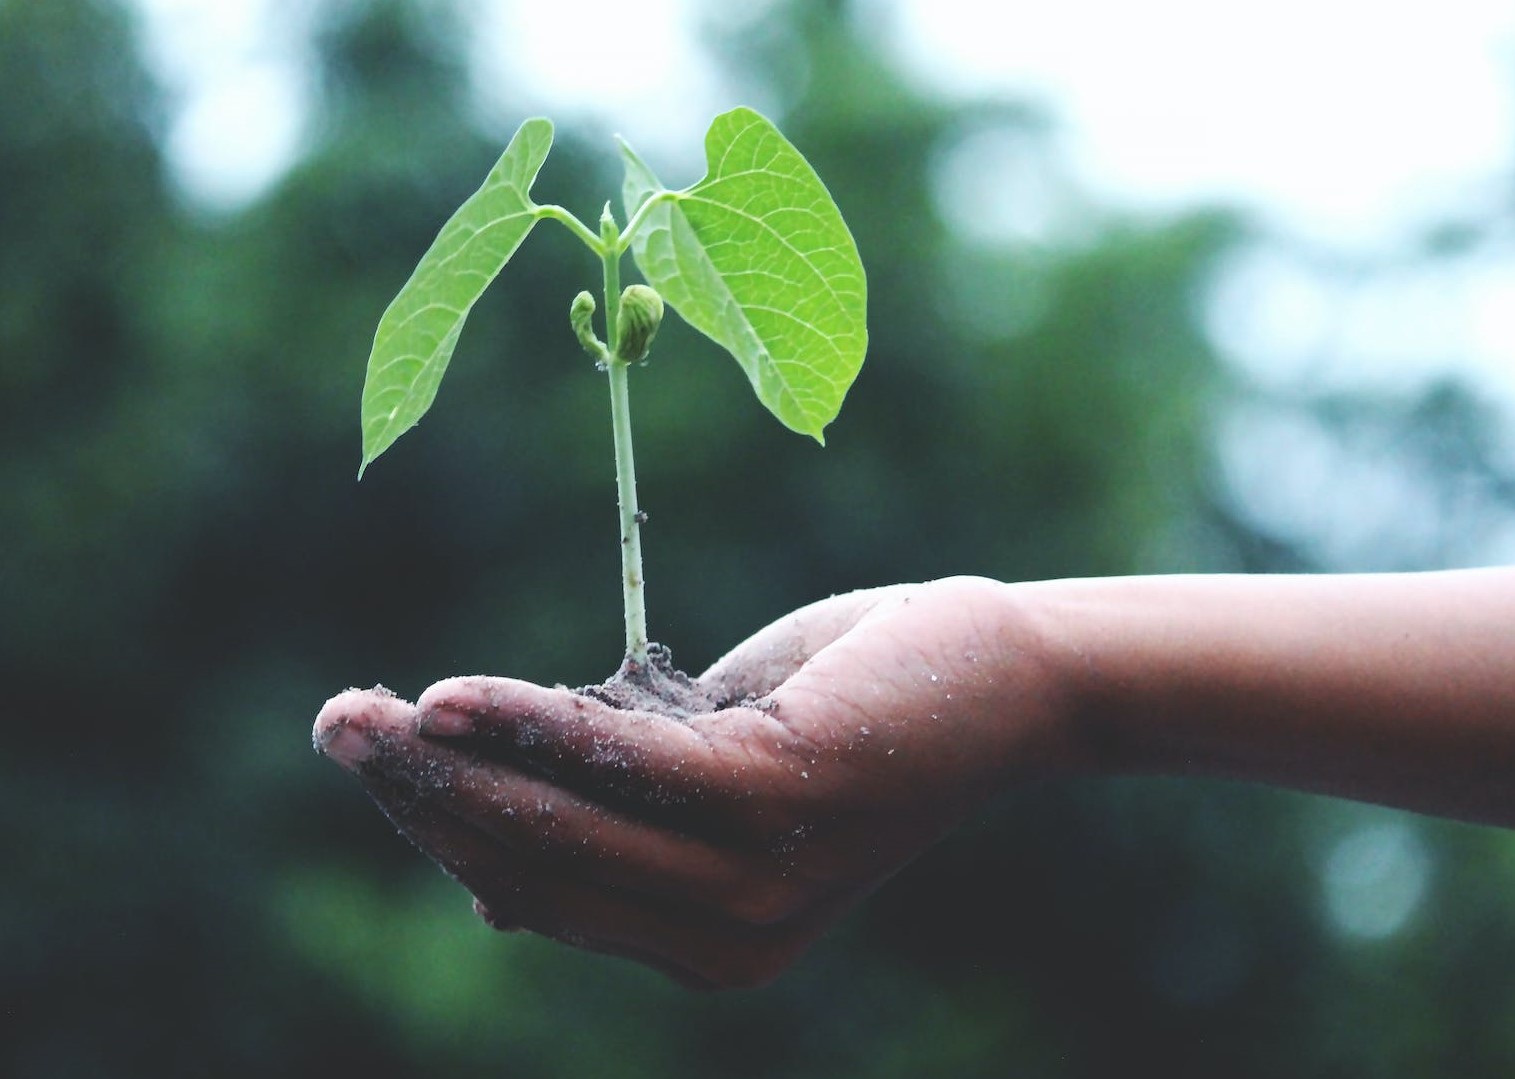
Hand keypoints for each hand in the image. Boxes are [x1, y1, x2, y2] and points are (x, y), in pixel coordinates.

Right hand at [313, 576, 1077, 988]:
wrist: (1003, 678)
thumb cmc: (852, 710)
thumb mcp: (716, 770)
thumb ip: (619, 814)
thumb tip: (489, 878)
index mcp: (706, 940)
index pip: (541, 892)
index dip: (447, 831)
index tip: (380, 762)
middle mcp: (725, 938)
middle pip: (533, 866)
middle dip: (421, 799)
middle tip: (335, 726)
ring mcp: (753, 881)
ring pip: (561, 825)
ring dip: (449, 765)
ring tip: (363, 714)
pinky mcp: (776, 802)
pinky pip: (621, 765)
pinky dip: (530, 727)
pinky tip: (452, 699)